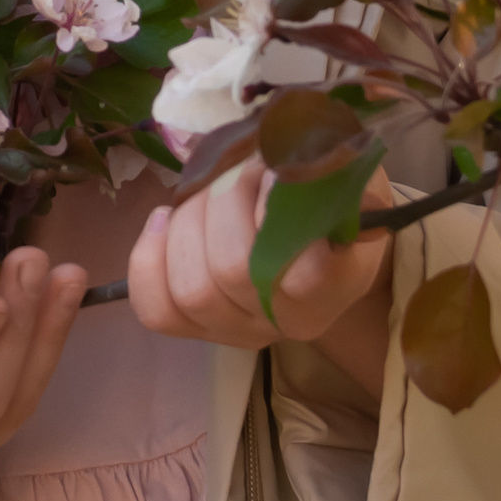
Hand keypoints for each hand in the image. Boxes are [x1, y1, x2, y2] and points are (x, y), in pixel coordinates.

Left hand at [126, 161, 393, 397]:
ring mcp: (235, 331)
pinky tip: (163, 219)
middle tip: (243, 169)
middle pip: (232, 270)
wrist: (318, 247)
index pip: (305, 273)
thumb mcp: (351, 183)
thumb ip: (336, 179)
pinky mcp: (194, 328)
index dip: (277, 212)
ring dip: (190, 220)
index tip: (280, 172)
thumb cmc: (330, 203)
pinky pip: (155, 309)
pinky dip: (149, 256)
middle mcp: (283, 323)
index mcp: (333, 288)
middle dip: (226, 200)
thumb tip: (302, 173)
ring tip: (211, 191)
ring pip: (190, 288)